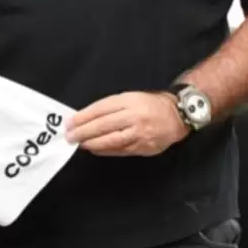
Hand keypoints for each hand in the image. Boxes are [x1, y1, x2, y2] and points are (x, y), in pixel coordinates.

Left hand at [65, 91, 188, 155]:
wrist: (177, 115)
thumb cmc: (149, 104)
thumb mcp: (129, 97)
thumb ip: (109, 107)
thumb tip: (85, 118)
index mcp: (129, 101)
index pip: (101, 109)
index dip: (83, 117)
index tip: (70, 122)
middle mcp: (134, 116)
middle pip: (103, 125)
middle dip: (83, 132)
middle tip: (70, 136)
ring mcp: (140, 133)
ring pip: (111, 140)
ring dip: (92, 143)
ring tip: (80, 143)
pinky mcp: (143, 147)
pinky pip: (120, 150)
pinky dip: (105, 150)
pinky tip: (94, 149)